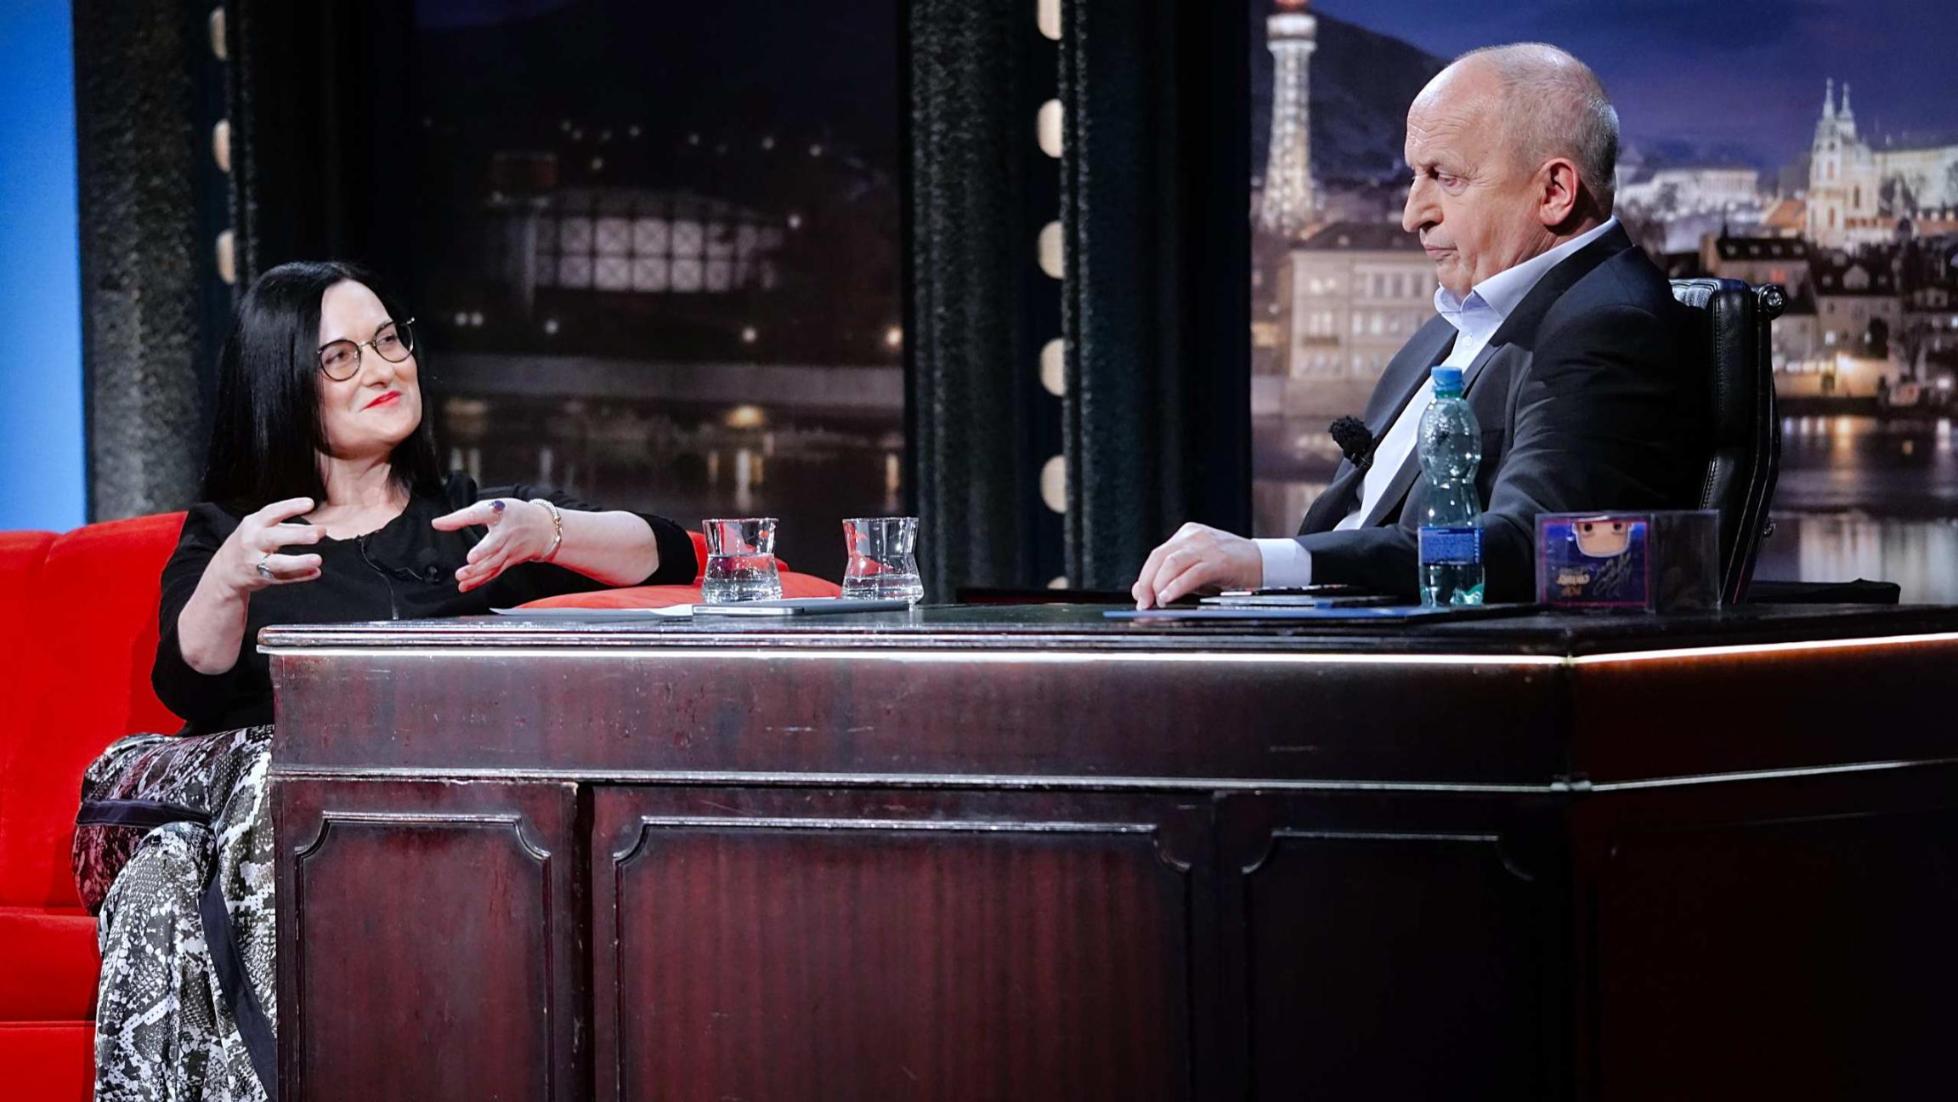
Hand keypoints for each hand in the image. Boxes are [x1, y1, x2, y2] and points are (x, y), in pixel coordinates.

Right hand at [221, 497, 322, 593]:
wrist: (225, 570)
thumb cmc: (249, 543)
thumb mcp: (260, 528)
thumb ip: (287, 526)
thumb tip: (317, 527)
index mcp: (254, 524)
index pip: (272, 512)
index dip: (291, 507)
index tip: (310, 503)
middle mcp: (252, 542)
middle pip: (274, 537)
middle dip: (297, 535)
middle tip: (319, 533)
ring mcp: (255, 562)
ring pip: (277, 563)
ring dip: (298, 562)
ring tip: (317, 559)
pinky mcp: (260, 578)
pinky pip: (282, 578)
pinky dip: (299, 576)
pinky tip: (315, 572)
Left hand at [431, 498, 554, 591]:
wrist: (544, 529)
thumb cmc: (514, 515)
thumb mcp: (491, 507)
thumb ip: (463, 516)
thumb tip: (437, 524)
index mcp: (498, 512)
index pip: (478, 513)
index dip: (461, 518)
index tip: (442, 524)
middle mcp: (506, 532)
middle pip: (494, 544)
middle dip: (483, 553)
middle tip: (470, 559)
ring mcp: (509, 549)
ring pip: (494, 562)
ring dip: (478, 571)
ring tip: (461, 576)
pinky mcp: (510, 561)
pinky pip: (494, 572)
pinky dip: (480, 581)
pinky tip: (465, 585)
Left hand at [1130, 522, 1262, 608]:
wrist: (1265, 562)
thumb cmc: (1231, 568)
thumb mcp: (1196, 570)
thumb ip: (1170, 578)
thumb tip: (1140, 590)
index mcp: (1187, 535)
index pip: (1157, 554)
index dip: (1144, 576)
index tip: (1139, 596)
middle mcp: (1194, 537)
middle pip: (1160, 557)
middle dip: (1147, 582)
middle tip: (1144, 603)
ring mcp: (1207, 546)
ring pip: (1172, 563)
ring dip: (1159, 585)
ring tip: (1156, 602)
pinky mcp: (1220, 560)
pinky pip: (1192, 573)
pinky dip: (1177, 586)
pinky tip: (1169, 597)